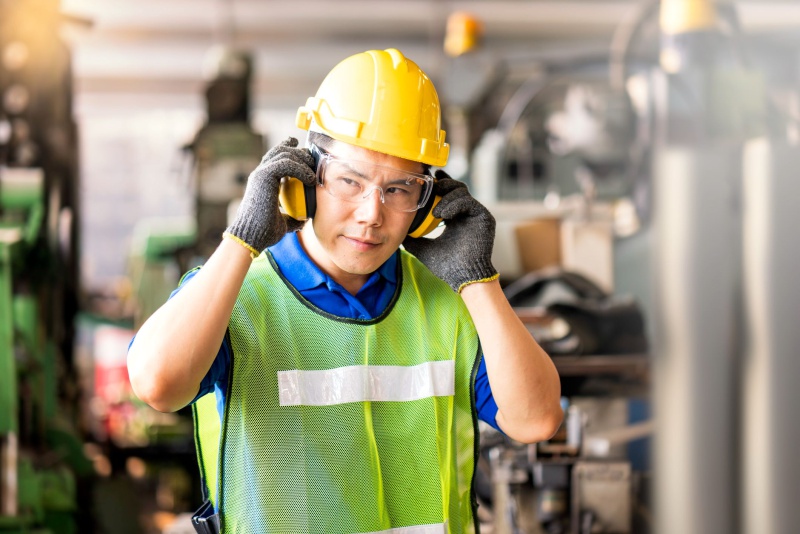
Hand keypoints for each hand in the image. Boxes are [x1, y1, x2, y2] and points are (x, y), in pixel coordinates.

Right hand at [225, 137, 315, 253]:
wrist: (251, 237)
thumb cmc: (264, 233)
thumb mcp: (283, 223)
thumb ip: (292, 218)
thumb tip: (303, 220)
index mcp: (262, 181)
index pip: (275, 157)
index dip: (288, 149)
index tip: (302, 150)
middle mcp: (260, 174)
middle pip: (280, 151)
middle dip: (299, 152)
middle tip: (312, 161)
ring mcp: (260, 174)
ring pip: (284, 153)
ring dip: (302, 159)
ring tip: (313, 172)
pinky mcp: (263, 177)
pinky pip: (285, 164)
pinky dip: (300, 169)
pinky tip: (310, 179)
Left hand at [403, 171, 497, 291]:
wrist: (462, 277)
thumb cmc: (446, 266)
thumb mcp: (423, 248)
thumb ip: (412, 238)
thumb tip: (397, 232)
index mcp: (454, 218)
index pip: (447, 194)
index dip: (438, 184)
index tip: (427, 179)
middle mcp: (466, 213)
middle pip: (456, 187)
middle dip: (442, 184)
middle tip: (431, 188)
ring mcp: (476, 214)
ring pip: (462, 192)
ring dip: (446, 198)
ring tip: (435, 212)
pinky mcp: (484, 217)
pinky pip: (469, 201)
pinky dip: (454, 205)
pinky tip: (443, 215)